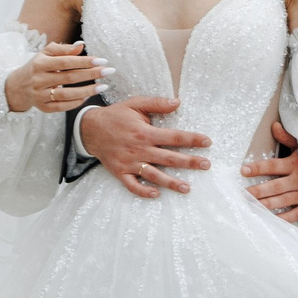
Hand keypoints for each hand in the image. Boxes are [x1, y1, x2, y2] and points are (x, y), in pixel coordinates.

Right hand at [4, 41, 108, 113]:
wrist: (18, 86)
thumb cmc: (37, 66)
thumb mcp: (46, 54)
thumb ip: (63, 49)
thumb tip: (81, 45)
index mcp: (40, 64)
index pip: (65, 62)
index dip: (84, 62)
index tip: (102, 61)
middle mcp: (39, 80)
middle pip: (69, 78)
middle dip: (91, 74)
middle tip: (109, 71)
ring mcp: (40, 96)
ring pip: (67, 94)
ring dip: (87, 91)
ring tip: (103, 86)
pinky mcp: (44, 108)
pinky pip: (63, 107)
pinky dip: (77, 102)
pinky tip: (89, 96)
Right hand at [77, 95, 209, 197]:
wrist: (90, 129)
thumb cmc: (116, 116)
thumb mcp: (135, 104)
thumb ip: (156, 103)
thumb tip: (177, 102)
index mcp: (145, 132)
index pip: (174, 137)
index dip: (192, 139)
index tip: (207, 142)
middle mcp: (139, 149)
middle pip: (168, 158)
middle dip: (189, 162)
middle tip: (206, 165)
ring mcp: (129, 163)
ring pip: (154, 175)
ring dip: (170, 182)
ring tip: (186, 188)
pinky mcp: (120, 172)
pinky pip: (132, 186)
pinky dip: (143, 192)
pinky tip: (156, 194)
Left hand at [241, 121, 297, 223]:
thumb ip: (287, 138)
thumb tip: (274, 126)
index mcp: (295, 164)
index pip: (273, 166)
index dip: (258, 168)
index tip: (244, 170)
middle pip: (275, 186)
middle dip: (258, 190)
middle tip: (243, 194)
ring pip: (282, 200)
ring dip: (265, 204)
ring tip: (251, 206)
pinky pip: (295, 214)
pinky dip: (283, 218)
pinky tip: (270, 219)